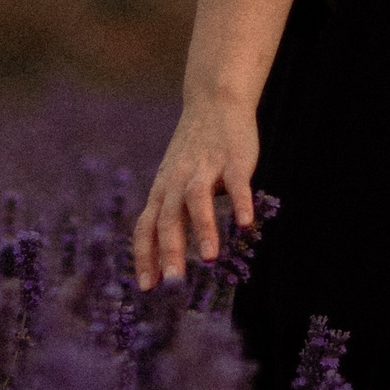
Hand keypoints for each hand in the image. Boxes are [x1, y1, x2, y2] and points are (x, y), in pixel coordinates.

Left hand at [131, 92, 258, 291]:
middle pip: (168, 218)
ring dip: (202, 229)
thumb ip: (168, 213)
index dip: (144, 256)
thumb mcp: (172, 181)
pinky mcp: (233, 159)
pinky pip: (236, 182)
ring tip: (208, 258)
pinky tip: (245, 224)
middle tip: (173, 284)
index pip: (146, 227)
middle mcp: (178, 181)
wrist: (214, 102)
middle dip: (169, 251)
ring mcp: (206, 168)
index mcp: (162, 190)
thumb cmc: (193, 151)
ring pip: (197, 200)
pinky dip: (239, 202)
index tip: (147, 287)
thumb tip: (162, 256)